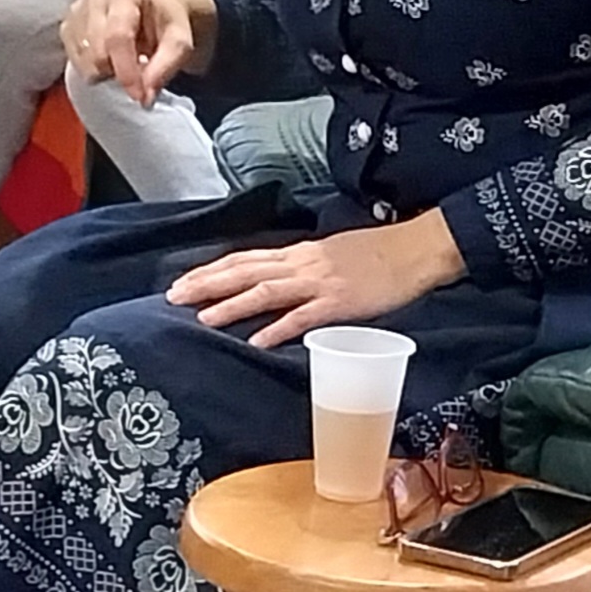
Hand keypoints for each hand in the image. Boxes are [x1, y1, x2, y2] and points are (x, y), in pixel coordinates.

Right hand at [61, 0, 216, 102]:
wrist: (154, 13)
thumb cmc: (167, 25)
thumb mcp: (179, 44)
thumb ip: (164, 68)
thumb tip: (144, 97)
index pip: (118, 37)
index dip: (127, 71)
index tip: (139, 96)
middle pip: (97, 52)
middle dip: (118, 73)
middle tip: (138, 73)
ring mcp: (76, 10)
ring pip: (83, 60)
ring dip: (105, 72)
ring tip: (125, 61)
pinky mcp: (67, 26)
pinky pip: (74, 61)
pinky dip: (92, 69)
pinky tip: (109, 59)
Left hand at [166, 213, 467, 348]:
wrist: (417, 249)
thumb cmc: (380, 254)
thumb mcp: (335, 255)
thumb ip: (307, 269)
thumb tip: (284, 283)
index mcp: (301, 253)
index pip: (246, 259)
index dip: (212, 270)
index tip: (183, 281)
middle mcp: (303, 263)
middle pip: (245, 271)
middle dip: (207, 284)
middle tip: (174, 298)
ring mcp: (320, 282)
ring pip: (266, 291)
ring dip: (232, 305)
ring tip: (203, 318)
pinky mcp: (339, 302)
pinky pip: (303, 317)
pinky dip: (277, 328)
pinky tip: (256, 341)